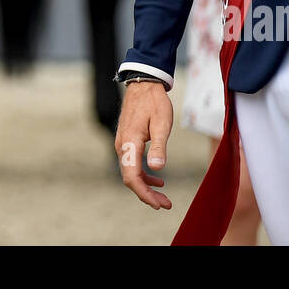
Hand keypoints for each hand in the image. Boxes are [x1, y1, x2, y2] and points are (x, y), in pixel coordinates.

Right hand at [115, 80, 172, 209]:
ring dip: (146, 186)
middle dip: (147, 195)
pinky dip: (144, 175)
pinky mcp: (127, 141)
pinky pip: (132, 164)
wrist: (143, 84)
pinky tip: (158, 178)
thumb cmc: (154, 103)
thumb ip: (159, 147)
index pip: (132, 177)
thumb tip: (157, 169)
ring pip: (131, 172)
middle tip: (166, 204)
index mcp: (130, 143)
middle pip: (130, 178)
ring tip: (163, 196)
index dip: (144, 194)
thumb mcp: (162, 124)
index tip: (159, 204)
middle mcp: (123, 146)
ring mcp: (123, 143)